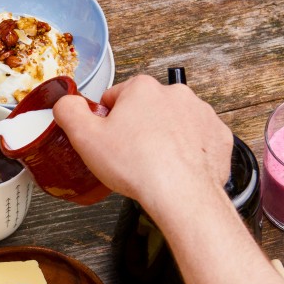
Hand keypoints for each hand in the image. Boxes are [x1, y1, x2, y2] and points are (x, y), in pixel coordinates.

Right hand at [52, 75, 233, 216]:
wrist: (181, 193)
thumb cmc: (138, 166)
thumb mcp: (85, 138)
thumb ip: (69, 112)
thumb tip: (66, 102)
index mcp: (142, 89)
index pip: (115, 98)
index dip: (106, 121)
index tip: (108, 140)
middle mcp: (175, 94)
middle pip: (146, 109)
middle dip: (136, 128)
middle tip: (129, 156)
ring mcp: (201, 114)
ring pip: (173, 124)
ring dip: (163, 139)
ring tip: (153, 165)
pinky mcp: (218, 136)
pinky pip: (197, 141)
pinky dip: (187, 153)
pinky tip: (175, 170)